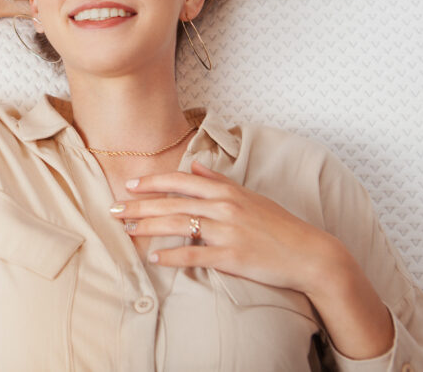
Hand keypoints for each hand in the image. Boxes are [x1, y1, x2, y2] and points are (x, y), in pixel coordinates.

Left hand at [112, 160, 337, 293]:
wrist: (309, 253)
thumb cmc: (278, 225)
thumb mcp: (250, 196)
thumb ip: (220, 180)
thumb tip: (196, 165)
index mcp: (226, 191)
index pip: (180, 181)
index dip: (152, 182)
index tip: (129, 185)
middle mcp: (224, 206)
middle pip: (172, 202)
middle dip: (139, 205)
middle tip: (113, 210)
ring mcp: (228, 231)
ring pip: (179, 225)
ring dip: (148, 227)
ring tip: (126, 231)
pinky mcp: (233, 255)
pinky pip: (195, 254)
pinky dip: (172, 256)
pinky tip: (154, 258)